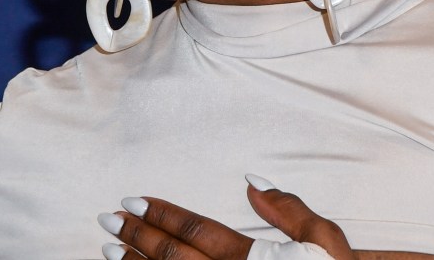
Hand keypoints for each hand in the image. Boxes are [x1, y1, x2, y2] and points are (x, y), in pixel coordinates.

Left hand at [97, 174, 353, 259]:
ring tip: (108, 251)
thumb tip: (251, 181)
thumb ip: (290, 209)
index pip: (197, 230)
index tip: (132, 201)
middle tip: (107, 220)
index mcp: (253, 259)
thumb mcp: (326, 241)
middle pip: (173, 258)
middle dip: (137, 237)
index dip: (162, 214)